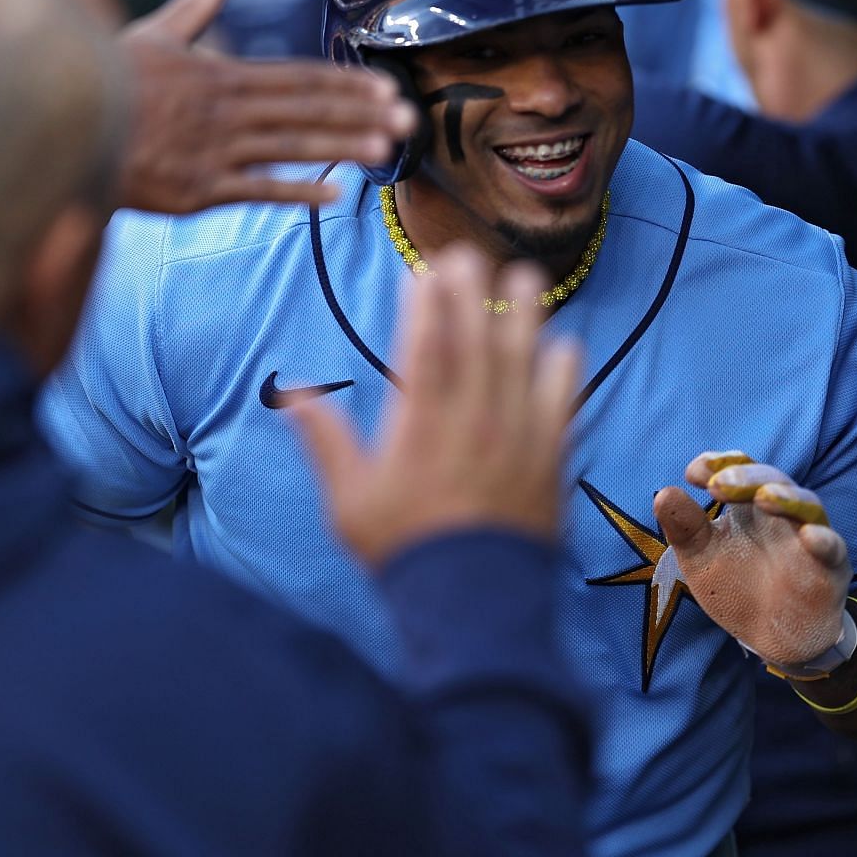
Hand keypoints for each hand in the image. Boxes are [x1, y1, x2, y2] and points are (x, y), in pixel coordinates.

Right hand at [116, 0, 417, 212]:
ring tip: (388, 150)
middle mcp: (224, 110)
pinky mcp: (195, 190)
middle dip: (362, 115)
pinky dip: (294, 191)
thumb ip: (198, 5)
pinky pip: (254, 190)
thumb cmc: (108, 80)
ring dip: (342, 147)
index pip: (297, 77)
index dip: (345, 83)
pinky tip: (334, 194)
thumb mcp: (154, 34)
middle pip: (306, 109)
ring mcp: (211, 151)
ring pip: (290, 147)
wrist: (58, 126)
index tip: (386, 88)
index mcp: (219, 73)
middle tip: (411, 121)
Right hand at [287, 249, 582, 565]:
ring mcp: (517, 435)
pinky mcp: (551, 457)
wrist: (471, 601)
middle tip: (470, 254)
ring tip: (527, 277)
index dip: (427, 302)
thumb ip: (324, 440)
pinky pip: (564, 400)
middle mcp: (473, 419)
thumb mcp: (349, 498)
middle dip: (474, 290)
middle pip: (477, 338)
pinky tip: (564, 344)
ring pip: (524, 359)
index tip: (425, 270)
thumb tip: (292, 394)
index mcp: (421, 424)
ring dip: (526, 314)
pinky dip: (564, 369)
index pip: (426, 345)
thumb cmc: (404, 549)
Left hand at [653, 452, 851, 668]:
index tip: (694, 473)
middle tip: (718, 485)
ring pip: (806, 505)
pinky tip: (809, 538)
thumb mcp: (702, 559)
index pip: (738, 470)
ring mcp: (808, 537)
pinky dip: (823, 540)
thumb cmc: (737, 588)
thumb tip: (663, 493)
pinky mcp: (831, 567)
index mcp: (748, 506)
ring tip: (763, 498)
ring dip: (786, 498)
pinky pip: (833, 547)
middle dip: (745, 477)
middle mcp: (781, 513)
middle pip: (770, 480)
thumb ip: (685, 528)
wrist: (772, 639)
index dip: (718, 464)